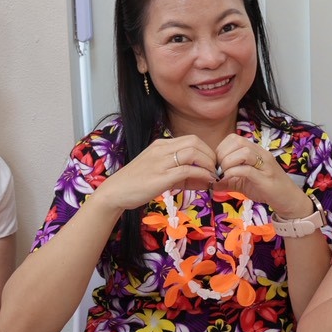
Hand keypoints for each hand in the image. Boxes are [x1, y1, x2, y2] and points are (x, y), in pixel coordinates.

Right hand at [93, 135, 216, 211]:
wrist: (114, 192)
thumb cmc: (135, 184)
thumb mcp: (158, 172)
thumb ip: (180, 173)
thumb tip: (203, 179)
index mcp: (160, 145)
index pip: (191, 139)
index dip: (206, 150)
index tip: (212, 164)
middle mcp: (161, 149)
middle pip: (195, 142)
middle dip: (211, 155)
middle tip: (216, 169)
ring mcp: (160, 162)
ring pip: (193, 152)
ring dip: (208, 163)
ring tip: (213, 175)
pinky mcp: (160, 177)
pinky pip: (187, 170)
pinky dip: (202, 174)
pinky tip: (207, 181)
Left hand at [212, 134, 309, 216]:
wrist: (288, 200)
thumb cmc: (265, 188)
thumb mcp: (242, 182)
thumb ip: (227, 180)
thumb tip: (209, 182)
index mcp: (254, 151)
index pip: (234, 138)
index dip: (220, 149)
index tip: (215, 163)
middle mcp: (261, 153)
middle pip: (237, 141)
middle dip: (222, 154)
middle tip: (217, 169)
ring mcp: (265, 165)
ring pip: (244, 152)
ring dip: (228, 162)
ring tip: (223, 174)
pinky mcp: (266, 178)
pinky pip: (248, 169)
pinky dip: (234, 173)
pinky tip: (228, 180)